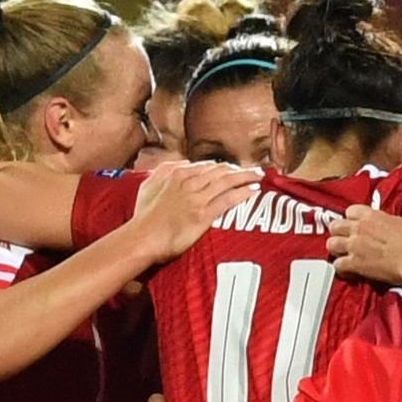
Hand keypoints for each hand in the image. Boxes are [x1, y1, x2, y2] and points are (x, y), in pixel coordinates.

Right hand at [131, 159, 258, 257]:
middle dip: (239, 169)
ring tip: (259, 176)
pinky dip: (242, 193)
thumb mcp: (148, 186)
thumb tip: (180, 163)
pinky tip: (253, 191)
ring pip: (228, 182)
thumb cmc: (143, 216)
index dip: (222, 167)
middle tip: (254, 169)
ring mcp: (197, 198)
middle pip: (221, 171)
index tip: (233, 169)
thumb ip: (163, 170)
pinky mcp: (203, 215)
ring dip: (246, 177)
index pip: (206, 166)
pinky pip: (228, 200)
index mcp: (177, 174)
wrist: (142, 238)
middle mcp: (189, 183)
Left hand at [329, 203, 401, 286]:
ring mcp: (354, 246)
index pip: (349, 210)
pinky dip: (341, 268)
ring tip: (344, 255)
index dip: (351, 219)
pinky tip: (349, 270)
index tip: (354, 225)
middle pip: (335, 226)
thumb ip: (383, 220)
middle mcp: (359, 228)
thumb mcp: (400, 222)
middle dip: (339, 233)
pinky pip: (337, 265)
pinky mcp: (354, 263)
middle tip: (345, 240)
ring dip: (336, 250)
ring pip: (331, 244)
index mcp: (371, 215)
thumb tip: (381, 223)